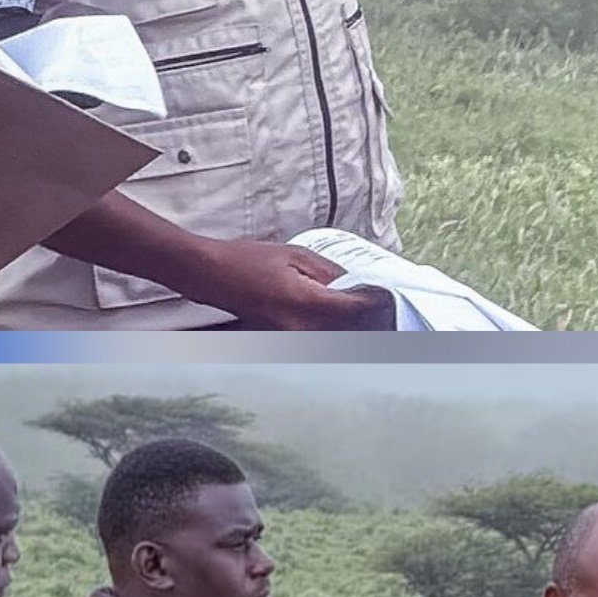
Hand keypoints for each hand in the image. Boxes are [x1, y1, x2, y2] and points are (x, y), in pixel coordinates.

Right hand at [203, 240, 393, 330]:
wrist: (209, 274)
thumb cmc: (246, 260)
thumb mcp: (294, 255)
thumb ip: (329, 272)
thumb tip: (355, 283)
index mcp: (304, 304)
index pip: (355, 308)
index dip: (375, 301)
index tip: (388, 295)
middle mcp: (298, 328)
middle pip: (347, 330)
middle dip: (367, 319)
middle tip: (385, 309)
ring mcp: (287, 338)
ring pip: (331, 338)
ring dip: (349, 329)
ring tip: (364, 316)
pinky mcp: (280, 340)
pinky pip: (314, 338)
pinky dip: (329, 331)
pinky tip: (336, 320)